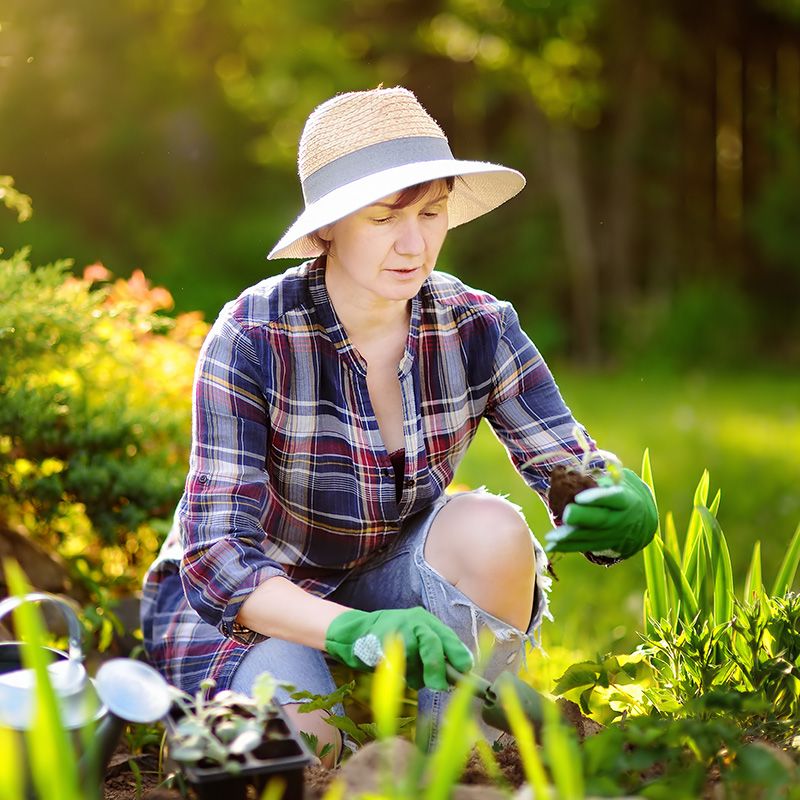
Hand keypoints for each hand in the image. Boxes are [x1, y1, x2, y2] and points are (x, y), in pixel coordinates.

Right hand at [324, 607, 472, 690]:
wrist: (358, 630)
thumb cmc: (396, 636)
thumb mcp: (419, 634)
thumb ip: (438, 648)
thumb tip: (461, 671)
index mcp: (426, 620)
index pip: (447, 636)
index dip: (458, 655)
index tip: (465, 670)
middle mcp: (413, 622)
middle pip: (431, 644)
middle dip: (437, 668)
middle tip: (439, 686)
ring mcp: (396, 632)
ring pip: (413, 660)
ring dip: (415, 675)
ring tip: (411, 674)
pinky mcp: (380, 645)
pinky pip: (395, 667)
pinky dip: (400, 675)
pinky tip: (397, 672)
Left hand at [544, 468, 657, 559]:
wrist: (642, 522)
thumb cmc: (625, 494)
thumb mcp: (622, 483)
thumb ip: (604, 480)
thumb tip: (579, 475)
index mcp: (626, 500)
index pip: (614, 498)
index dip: (598, 498)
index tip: (580, 497)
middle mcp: (620, 519)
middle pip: (601, 519)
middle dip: (582, 517)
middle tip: (567, 514)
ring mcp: (613, 535)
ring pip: (591, 536)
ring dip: (570, 537)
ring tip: (551, 537)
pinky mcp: (604, 546)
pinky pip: (585, 546)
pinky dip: (568, 546)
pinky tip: (552, 546)